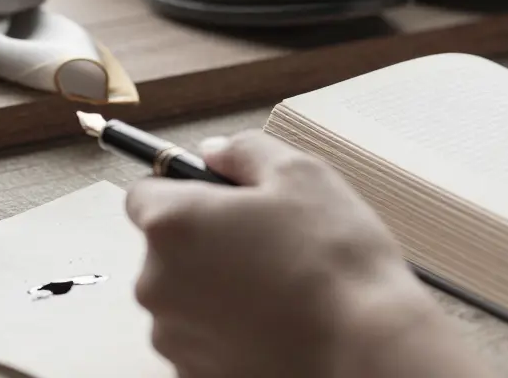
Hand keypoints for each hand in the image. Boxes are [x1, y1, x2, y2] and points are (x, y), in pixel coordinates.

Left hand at [126, 131, 490, 377]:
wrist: (361, 346)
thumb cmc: (334, 258)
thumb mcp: (301, 173)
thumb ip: (245, 151)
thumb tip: (214, 152)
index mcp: (173, 223)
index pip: (145, 192)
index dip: (185, 187)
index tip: (222, 196)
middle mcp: (157, 283)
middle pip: (168, 248)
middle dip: (207, 240)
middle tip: (269, 240)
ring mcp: (174, 337)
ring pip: (187, 296)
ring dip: (219, 287)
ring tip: (280, 286)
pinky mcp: (196, 373)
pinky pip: (204, 338)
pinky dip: (231, 329)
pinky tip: (277, 322)